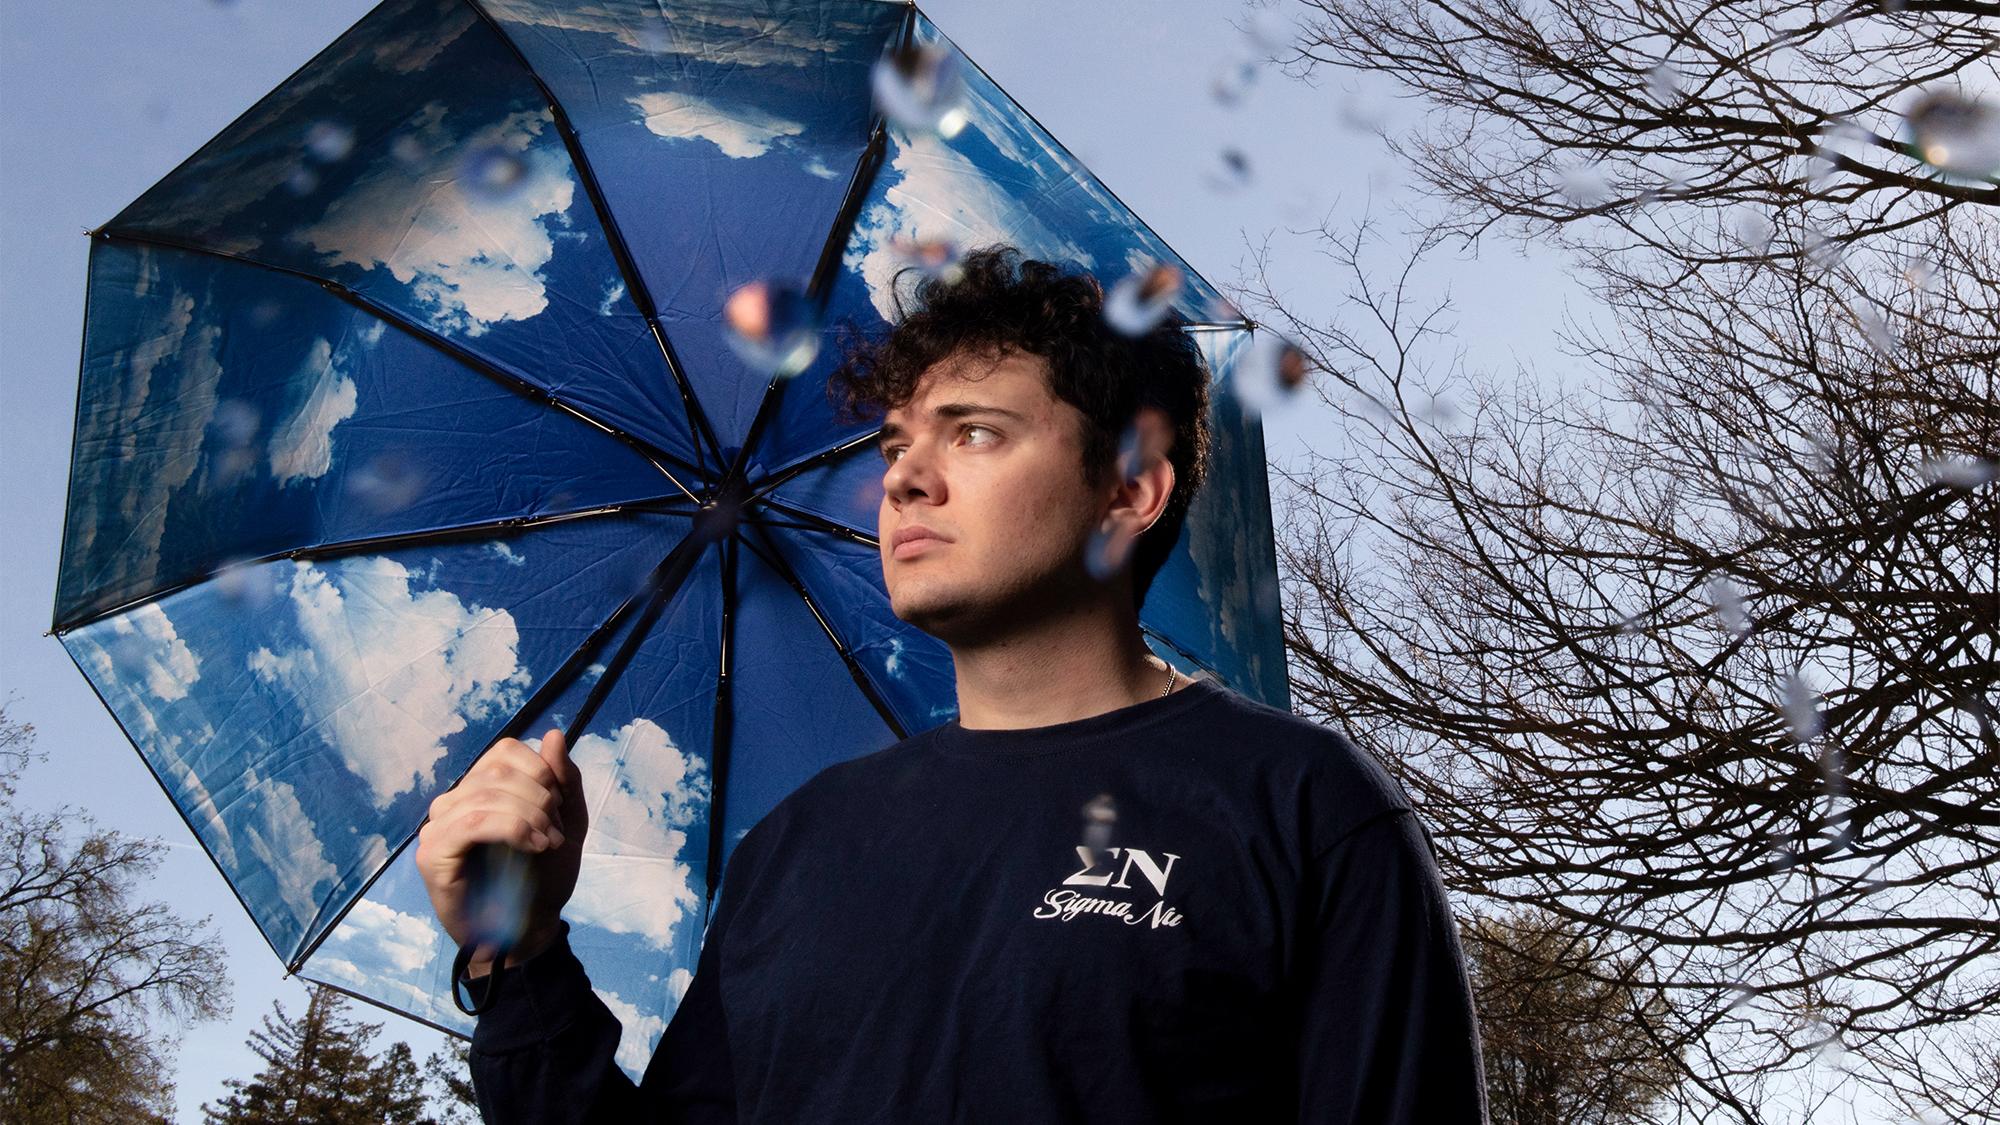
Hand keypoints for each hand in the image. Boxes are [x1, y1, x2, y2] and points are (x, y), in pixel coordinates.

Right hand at [416, 729, 588, 974]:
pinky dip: (513, 828)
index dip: (541, 772)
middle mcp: (452, 802)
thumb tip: (553, 735)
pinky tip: (532, 847)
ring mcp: (438, 827)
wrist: (529, 929)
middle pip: (498, 769)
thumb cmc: (542, 878)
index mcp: (478, 790)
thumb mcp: (568, 822)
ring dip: (531, 816)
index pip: (505, 751)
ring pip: (488, 793)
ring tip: (547, 844)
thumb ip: (565, 780)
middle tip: (555, 833)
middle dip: (540, 797)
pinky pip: (473, 821)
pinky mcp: (433, 855)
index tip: (558, 809)